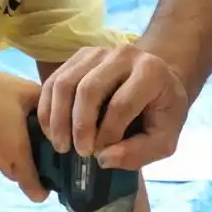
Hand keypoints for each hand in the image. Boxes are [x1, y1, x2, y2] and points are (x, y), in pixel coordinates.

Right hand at [0, 67, 47, 201]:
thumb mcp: (27, 91)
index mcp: (15, 148)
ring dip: (1, 153)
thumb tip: (55, 122)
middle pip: (15, 171)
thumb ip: (45, 109)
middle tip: (22, 141)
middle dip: (22, 163)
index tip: (44, 195)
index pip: (29, 180)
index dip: (39, 190)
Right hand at [38, 45, 189, 169]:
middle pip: (90, 89)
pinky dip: (48, 108)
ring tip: (61, 146)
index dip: (107, 133)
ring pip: (66, 82)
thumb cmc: (161, 113)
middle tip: (79, 152)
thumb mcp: (163, 140)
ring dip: (58, 118)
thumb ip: (140, 152)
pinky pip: (55, 80)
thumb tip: (104, 159)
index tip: (100, 154)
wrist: (158, 82)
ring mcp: (99, 51)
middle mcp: (124, 54)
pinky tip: (52, 131)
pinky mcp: (80, 56)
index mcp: (151, 72)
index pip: (122, 103)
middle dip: (80, 126)